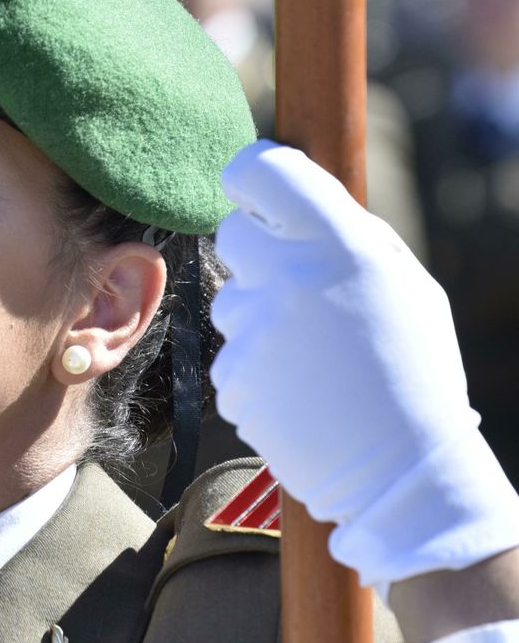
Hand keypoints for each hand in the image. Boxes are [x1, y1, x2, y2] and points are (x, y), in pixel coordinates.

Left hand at [210, 140, 518, 588]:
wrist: (405, 472)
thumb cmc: (412, 371)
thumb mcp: (402, 285)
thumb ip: (346, 236)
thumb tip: (291, 197)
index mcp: (341, 243)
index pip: (263, 170)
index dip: (253, 178)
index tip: (255, 192)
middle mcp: (291, 277)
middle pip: (231, 234)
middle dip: (257, 256)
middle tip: (298, 290)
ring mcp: (255, 329)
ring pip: (230, 300)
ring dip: (258, 320)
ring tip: (313, 359)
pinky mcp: (232, 376)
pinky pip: (231, 354)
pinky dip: (256, 370)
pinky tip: (297, 392)